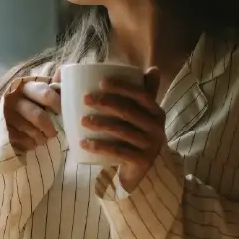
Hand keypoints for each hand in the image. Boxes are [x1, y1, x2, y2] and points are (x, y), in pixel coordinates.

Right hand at [4, 71, 60, 152]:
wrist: (6, 115)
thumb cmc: (31, 102)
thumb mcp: (41, 91)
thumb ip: (53, 85)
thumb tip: (64, 71)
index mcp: (27, 86)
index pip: (45, 94)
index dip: (57, 104)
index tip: (63, 113)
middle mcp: (14, 99)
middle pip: (38, 116)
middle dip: (49, 127)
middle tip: (54, 133)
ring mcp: (6, 115)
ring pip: (30, 130)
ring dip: (41, 137)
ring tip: (44, 138)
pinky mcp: (2, 130)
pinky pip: (21, 140)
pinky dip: (30, 144)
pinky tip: (33, 142)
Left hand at [80, 68, 164, 190]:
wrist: (146, 170)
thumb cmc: (140, 135)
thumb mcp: (146, 115)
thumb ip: (146, 93)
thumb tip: (153, 69)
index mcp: (157, 112)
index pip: (141, 95)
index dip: (122, 87)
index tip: (101, 82)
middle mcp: (156, 127)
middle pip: (128, 111)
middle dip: (105, 102)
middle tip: (85, 99)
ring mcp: (150, 145)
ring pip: (121, 130)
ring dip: (99, 124)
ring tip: (82, 121)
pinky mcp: (141, 161)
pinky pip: (117, 151)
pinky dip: (98, 146)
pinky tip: (83, 143)